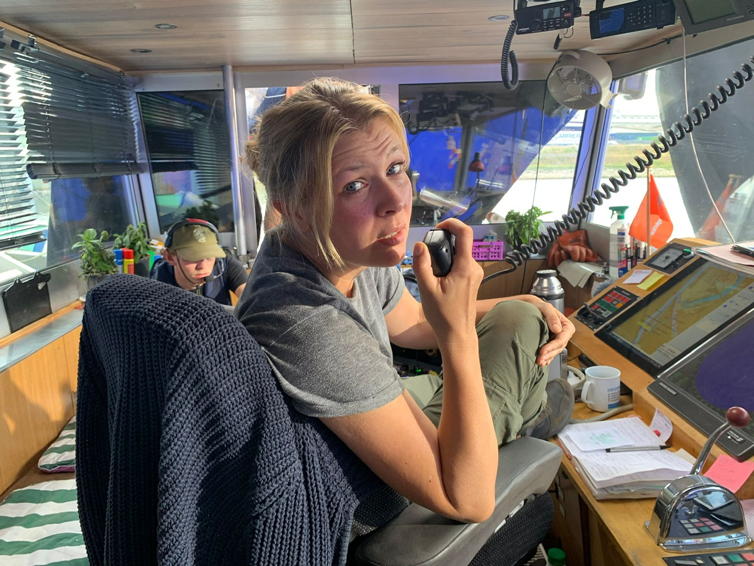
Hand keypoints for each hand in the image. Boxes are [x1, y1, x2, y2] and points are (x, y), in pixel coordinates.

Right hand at [412, 219, 482, 343]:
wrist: (457, 335)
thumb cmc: (443, 315)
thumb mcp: (427, 289)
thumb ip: (422, 265)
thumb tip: (419, 244)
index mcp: (465, 267)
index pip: (465, 233)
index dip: (452, 224)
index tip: (438, 227)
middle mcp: (474, 268)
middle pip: (460, 243)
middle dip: (443, 244)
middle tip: (427, 257)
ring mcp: (475, 274)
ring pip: (459, 254)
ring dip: (445, 256)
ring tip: (432, 273)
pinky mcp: (472, 279)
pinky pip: (460, 263)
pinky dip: (449, 265)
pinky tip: (439, 280)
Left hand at [528, 298, 574, 365]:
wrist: (532, 308)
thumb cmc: (540, 306)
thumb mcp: (546, 308)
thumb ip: (552, 316)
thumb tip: (558, 329)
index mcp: (566, 326)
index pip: (561, 339)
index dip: (552, 346)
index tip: (543, 350)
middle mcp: (564, 334)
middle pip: (558, 348)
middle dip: (549, 354)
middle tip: (539, 359)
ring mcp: (558, 340)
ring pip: (555, 352)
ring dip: (547, 358)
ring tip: (539, 362)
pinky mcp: (552, 343)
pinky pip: (551, 353)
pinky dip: (547, 358)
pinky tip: (542, 362)